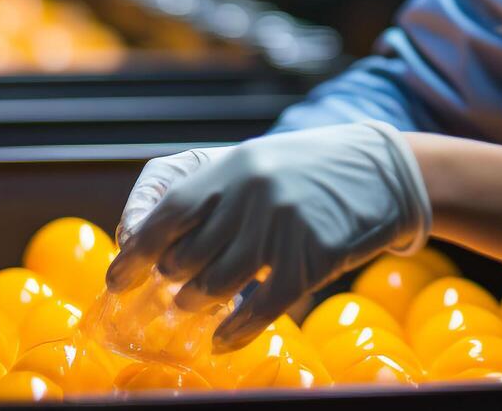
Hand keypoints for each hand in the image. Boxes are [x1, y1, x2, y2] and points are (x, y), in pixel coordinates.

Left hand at [104, 121, 431, 350]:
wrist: (383, 172)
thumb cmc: (306, 171)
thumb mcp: (253, 163)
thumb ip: (205, 193)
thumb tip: (143, 236)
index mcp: (231, 168)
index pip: (164, 216)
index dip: (134, 254)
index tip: (117, 280)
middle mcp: (250, 197)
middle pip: (184, 259)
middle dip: (170, 281)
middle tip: (170, 291)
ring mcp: (281, 229)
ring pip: (214, 287)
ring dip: (195, 304)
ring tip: (195, 306)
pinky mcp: (310, 260)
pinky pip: (259, 309)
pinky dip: (234, 330)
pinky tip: (223, 338)